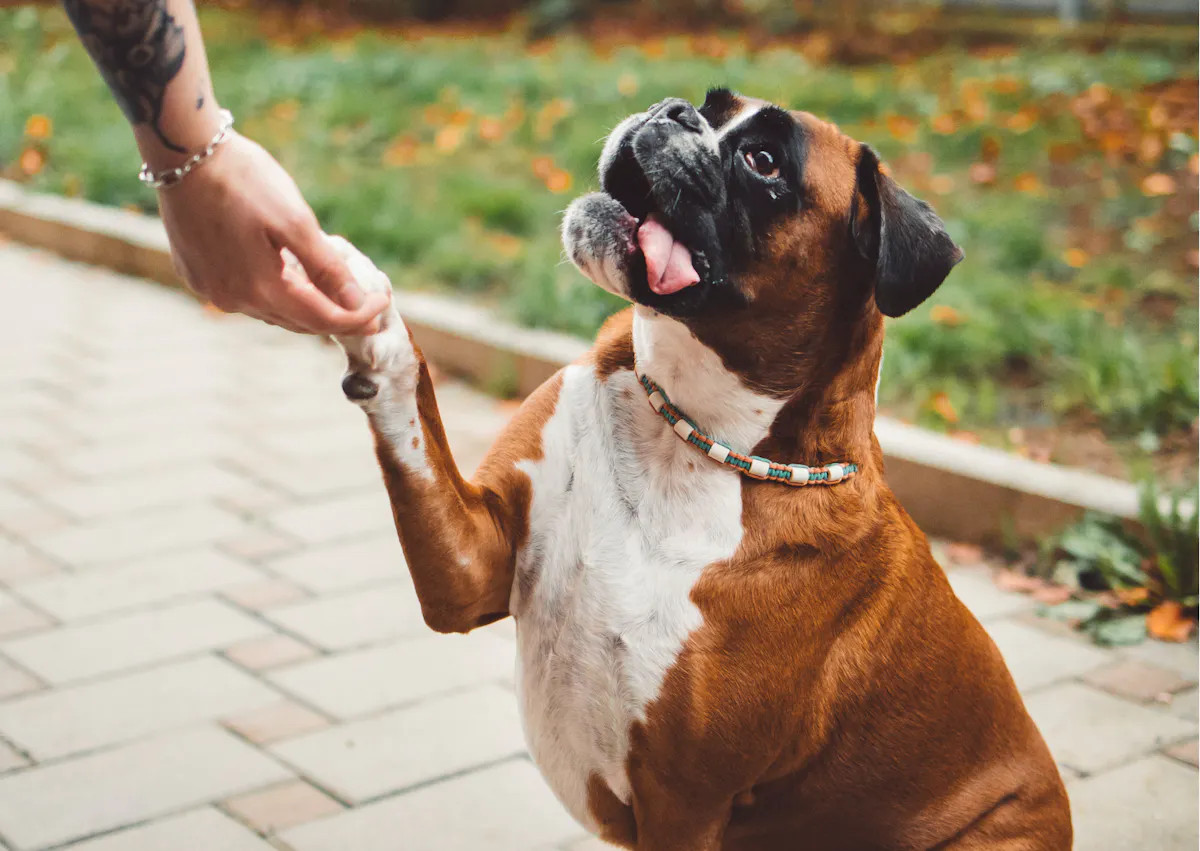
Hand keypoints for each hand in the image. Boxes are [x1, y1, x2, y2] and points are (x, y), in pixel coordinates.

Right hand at [156, 134, 388, 334]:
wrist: (184, 150)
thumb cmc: (243, 179)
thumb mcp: (295, 220)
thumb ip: (326, 268)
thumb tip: (356, 305)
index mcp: (260, 289)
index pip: (322, 319)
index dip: (358, 316)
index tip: (383, 302)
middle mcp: (232, 299)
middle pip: (298, 321)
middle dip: (335, 314)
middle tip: (366, 304)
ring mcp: (210, 289)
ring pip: (272, 310)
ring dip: (305, 303)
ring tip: (333, 290)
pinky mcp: (196, 273)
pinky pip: (246, 294)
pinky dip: (274, 290)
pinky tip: (288, 273)